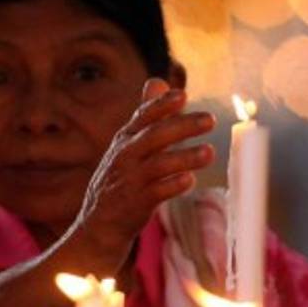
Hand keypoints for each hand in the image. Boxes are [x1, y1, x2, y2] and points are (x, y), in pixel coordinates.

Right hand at [73, 78, 215, 267]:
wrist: (98, 224)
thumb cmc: (119, 179)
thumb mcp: (127, 144)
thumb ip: (146, 115)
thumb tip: (158, 82)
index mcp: (125, 140)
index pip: (143, 117)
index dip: (161, 105)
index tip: (182, 94)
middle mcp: (125, 157)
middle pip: (154, 136)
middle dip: (182, 126)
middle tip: (210, 119)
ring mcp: (130, 181)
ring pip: (158, 164)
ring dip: (184, 157)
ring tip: (209, 152)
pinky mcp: (136, 204)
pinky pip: (156, 193)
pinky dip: (172, 185)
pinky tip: (190, 180)